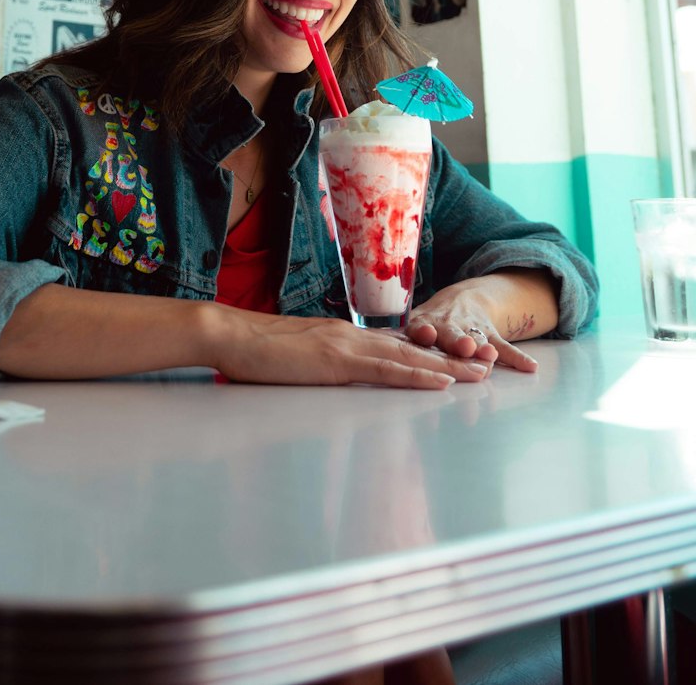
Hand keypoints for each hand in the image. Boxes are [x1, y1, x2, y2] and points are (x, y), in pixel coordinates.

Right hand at [211, 310, 490, 389]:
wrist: (229, 334)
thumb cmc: (251, 350)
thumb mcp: (293, 357)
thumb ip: (316, 363)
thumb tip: (326, 376)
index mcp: (340, 335)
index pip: (394, 345)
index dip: (428, 352)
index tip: (457, 359)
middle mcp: (350, 336)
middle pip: (412, 348)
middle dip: (452, 356)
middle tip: (488, 363)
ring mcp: (345, 346)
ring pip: (409, 357)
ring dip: (448, 367)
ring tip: (482, 374)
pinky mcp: (336, 362)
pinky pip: (385, 371)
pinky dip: (417, 376)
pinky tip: (442, 383)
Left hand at [405, 276, 546, 373]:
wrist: (464, 299)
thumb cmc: (429, 323)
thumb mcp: (413, 327)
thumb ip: (400, 343)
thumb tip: (374, 357)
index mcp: (425, 324)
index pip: (422, 329)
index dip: (423, 332)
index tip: (426, 333)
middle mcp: (448, 325)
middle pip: (452, 335)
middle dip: (458, 342)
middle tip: (465, 347)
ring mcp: (471, 329)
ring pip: (478, 339)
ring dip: (484, 348)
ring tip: (490, 355)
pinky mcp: (491, 334)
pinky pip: (505, 346)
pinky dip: (517, 358)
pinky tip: (529, 367)